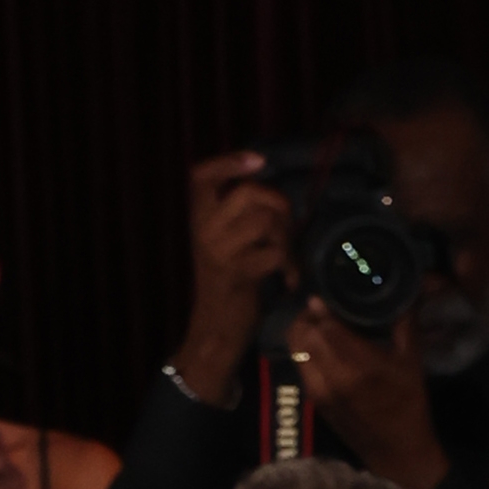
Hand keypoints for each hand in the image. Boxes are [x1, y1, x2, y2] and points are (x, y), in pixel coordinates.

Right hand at [179, 149, 296, 402]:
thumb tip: (270, 188)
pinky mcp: (238, 273)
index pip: (201, 175)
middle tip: (287, 230)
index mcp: (198, 217)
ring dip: (287, 239)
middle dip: (279, 205)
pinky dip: (290, 267)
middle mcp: (204, 229)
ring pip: (266, 221)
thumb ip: (237, 214)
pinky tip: (289, 281)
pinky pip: (275, 253)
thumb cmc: (228, 282)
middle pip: (250, 193)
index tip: (259, 161)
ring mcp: (219, 250)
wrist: (216, 327)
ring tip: (288, 259)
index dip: (229, 162)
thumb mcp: (223, 241)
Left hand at [290, 298, 445, 488]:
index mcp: (360, 365)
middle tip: (321, 307)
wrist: (398, 453)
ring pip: (296, 348)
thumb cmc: (409, 406)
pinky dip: (304, 350)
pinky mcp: (315, 400)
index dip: (322, 306)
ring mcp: (320, 390)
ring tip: (315, 323)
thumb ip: (405, 322)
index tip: (326, 295)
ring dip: (302, 332)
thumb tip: (408, 289)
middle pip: (305, 333)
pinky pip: (300, 364)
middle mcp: (334, 376)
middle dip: (309, 317)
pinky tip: (317, 345)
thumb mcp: (413, 362)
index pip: (326, 325)